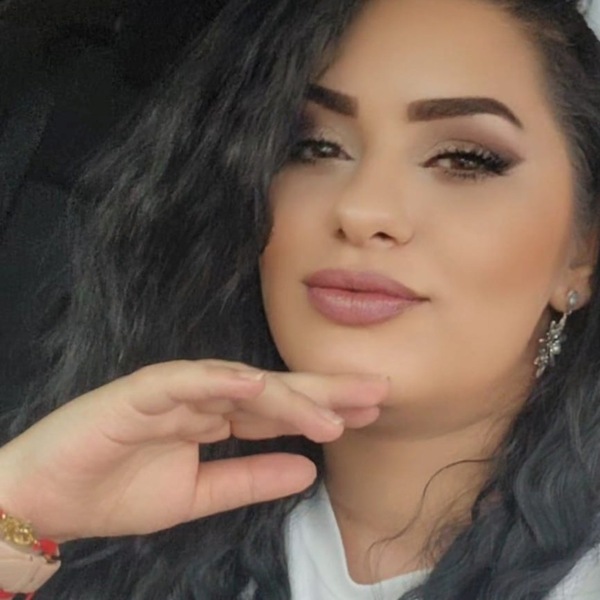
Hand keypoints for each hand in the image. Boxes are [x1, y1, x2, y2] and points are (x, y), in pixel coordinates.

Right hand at [0, 360, 387, 541]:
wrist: (51, 499)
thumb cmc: (119, 492)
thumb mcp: (198, 495)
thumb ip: (251, 480)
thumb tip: (309, 473)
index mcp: (218, 419)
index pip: (280, 411)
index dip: (323, 410)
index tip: (368, 414)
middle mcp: (204, 397)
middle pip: (274, 390)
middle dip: (325, 391)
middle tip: (377, 392)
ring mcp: (175, 390)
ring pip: (241, 384)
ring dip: (289, 396)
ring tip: (336, 412)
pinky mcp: (142, 392)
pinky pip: (186, 381)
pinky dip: (221, 380)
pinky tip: (259, 385)